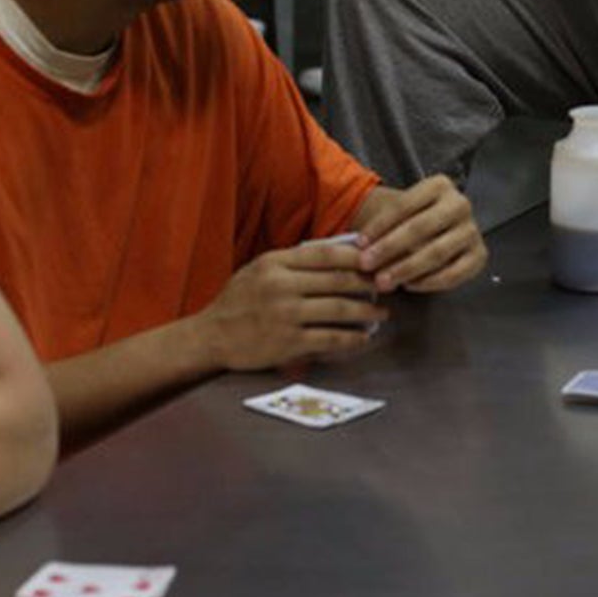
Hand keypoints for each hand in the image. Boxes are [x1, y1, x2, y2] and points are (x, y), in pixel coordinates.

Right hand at [195, 240, 385, 371]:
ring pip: (339, 309)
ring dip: (367, 311)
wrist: (212, 336)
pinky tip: (363, 337)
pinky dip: (351, 338)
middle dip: (368, 283)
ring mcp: (285, 315)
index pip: (325, 254)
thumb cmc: (239, 300)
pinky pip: (330, 338)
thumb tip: (338, 254)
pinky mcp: (288, 343)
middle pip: (338, 280)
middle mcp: (281, 286)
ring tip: (381, 313)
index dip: (356, 256)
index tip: (374, 260)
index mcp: (275, 263)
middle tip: (385, 286)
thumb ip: (294, 262)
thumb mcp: (260, 269)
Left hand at [352, 177, 487, 292]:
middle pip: (420, 227)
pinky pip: (454, 273)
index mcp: (440, 185)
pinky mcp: (479, 255)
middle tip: (367, 265)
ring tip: (383, 281)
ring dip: (406, 269)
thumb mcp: (400, 214)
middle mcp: (460, 204)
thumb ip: (384, 227)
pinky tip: (409, 285)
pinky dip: (429, 282)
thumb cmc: (412, 220)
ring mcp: (472, 230)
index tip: (359, 244)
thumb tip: (360, 250)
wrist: (442, 230)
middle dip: (390, 248)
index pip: (404, 205)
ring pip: (436, 252)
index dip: (379, 225)